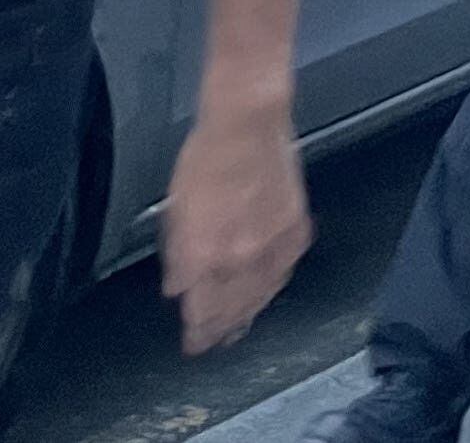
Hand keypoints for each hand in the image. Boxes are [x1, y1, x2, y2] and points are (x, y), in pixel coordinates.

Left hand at [162, 96, 310, 353]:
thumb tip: (178, 287)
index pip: (201, 312)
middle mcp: (240, 259)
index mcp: (205, 256)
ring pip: (261, 296)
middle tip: (215, 341)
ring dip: (248, 313)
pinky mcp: (295, 230)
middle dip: (221, 330)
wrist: (248, 126)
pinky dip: (273, 285)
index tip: (193, 343)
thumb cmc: (206, 158)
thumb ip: (178, 256)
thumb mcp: (175, 210)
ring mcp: (272, 246)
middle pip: (232, 311)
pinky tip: (268, 289)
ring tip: (241, 324)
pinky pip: (284, 271)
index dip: (197, 333)